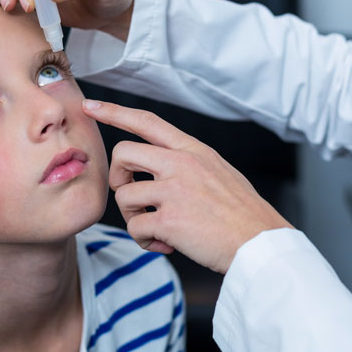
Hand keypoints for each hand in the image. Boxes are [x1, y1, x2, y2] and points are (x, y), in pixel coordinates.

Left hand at [82, 99, 292, 273]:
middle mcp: (181, 164)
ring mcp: (175, 190)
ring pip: (124, 195)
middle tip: (133, 197)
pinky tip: (163, 245)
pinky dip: (144, 241)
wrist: (260, 243)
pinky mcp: (170, 220)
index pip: (146, 121)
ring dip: (133, 217)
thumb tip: (157, 170)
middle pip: (122, 153)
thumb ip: (187, 164)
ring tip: (155, 229)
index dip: (114, 112)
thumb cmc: (241, 212)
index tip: (90, 106)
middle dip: (118, 177)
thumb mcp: (218, 171)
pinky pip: (135, 228)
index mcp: (193, 150)